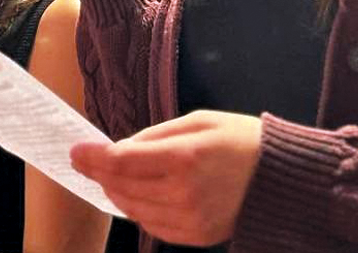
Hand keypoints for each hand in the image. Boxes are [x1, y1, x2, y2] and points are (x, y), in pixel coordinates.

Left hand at [71, 110, 262, 246]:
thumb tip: (119, 147)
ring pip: (133, 209)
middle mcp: (184, 193)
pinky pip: (153, 226)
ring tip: (111, 175)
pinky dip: (138, 210)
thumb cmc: (240, 141)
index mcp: (183, 158)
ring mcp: (191, 220)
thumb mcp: (197, 121)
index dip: (92, 157)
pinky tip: (136, 195)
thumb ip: (154, 134)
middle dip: (99, 173)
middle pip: (121, 187)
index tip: (76, 151)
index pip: (121, 162)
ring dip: (116, 191)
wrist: (282, 179)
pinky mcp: (198, 237)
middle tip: (87, 160)